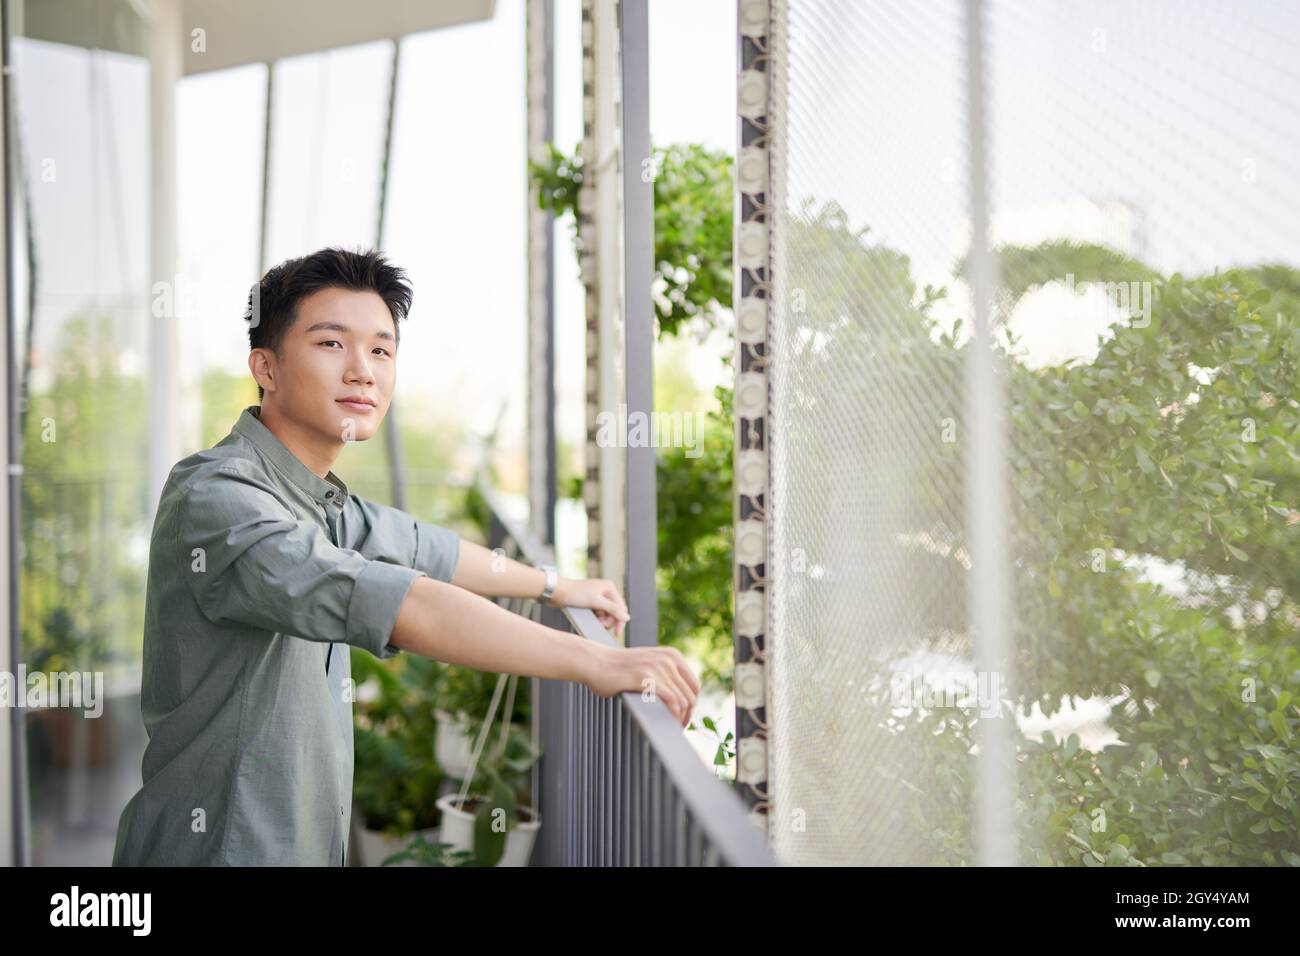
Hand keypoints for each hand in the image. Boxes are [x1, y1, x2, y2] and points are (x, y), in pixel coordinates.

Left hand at [551, 577, 629, 638]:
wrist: (557, 592)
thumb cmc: (575, 594)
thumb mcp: (596, 602)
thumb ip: (613, 609)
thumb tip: (627, 617)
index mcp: (609, 588)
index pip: (621, 608)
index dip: (620, 621)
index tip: (617, 634)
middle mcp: (606, 591)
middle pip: (615, 612)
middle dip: (609, 620)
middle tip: (600, 624)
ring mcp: (598, 597)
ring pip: (607, 614)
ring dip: (602, 620)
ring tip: (594, 620)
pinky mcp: (591, 602)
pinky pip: (599, 614)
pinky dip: (597, 618)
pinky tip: (591, 618)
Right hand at [583, 644, 700, 728]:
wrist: (595, 662)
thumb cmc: (617, 670)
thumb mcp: (648, 665)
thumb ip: (664, 676)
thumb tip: (681, 703)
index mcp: (672, 655)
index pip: (694, 685)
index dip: (692, 706)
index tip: (683, 719)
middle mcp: (669, 659)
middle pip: (691, 695)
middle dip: (687, 716)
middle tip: (677, 728)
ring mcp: (658, 667)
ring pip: (684, 700)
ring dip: (680, 719)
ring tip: (672, 729)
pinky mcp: (647, 677)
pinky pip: (672, 701)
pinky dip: (673, 716)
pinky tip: (667, 724)